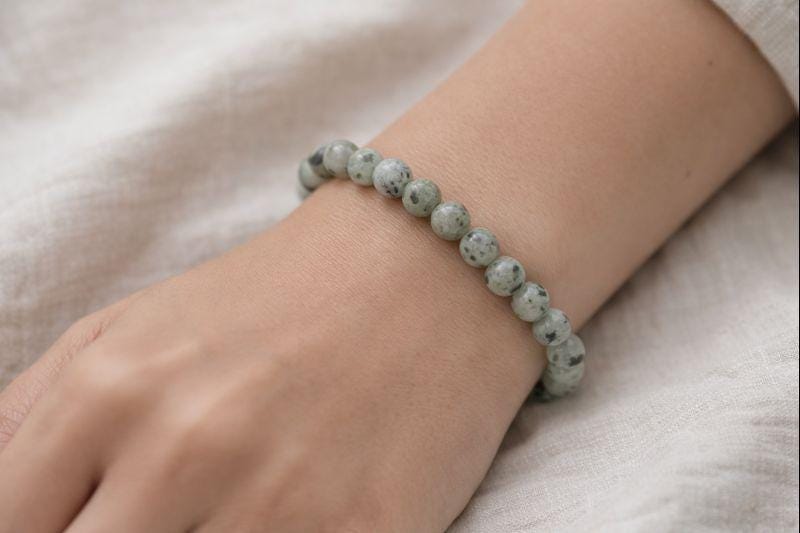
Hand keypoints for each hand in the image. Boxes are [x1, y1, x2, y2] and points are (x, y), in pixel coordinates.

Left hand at [0, 183, 539, 532]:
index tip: (78, 525)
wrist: (425, 267)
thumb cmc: (277, 297)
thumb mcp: (133, 327)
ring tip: (219, 509)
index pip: (5, 529)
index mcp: (110, 392)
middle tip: (162, 516)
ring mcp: (281, 500)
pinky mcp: (366, 532)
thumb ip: (30, 417)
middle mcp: (185, 449)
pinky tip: (282, 518)